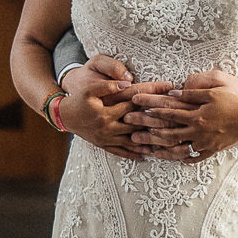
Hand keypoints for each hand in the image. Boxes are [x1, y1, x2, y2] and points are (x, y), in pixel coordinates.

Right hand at [55, 57, 173, 158]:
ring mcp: (107, 138)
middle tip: (175, 118)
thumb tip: (128, 82)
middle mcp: (109, 127)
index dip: (151, 95)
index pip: (134, 102)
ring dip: (149, 141)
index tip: (168, 89)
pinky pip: (120, 152)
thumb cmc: (77, 100)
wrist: (62, 116)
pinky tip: (146, 155)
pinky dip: (133, 154)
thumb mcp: (90, 89)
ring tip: (166, 141)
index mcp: (107, 112)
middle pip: (138, 123)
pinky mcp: (103, 145)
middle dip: (156, 120)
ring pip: (132, 141)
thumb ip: (109, 86)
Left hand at [125, 71, 237, 158]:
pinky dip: (182, 158)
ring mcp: (205, 142)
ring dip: (160, 149)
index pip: (168, 111)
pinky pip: (194, 157)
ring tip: (146, 149)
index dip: (151, 107)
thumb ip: (193, 91)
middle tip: (130, 130)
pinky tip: (172, 158)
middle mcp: (198, 130)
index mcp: (197, 114)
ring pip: (178, 148)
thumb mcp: (215, 87)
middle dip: (147, 130)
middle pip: (167, 131)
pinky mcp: (213, 149)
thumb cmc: (237, 97)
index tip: (135, 105)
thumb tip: (174, 92)